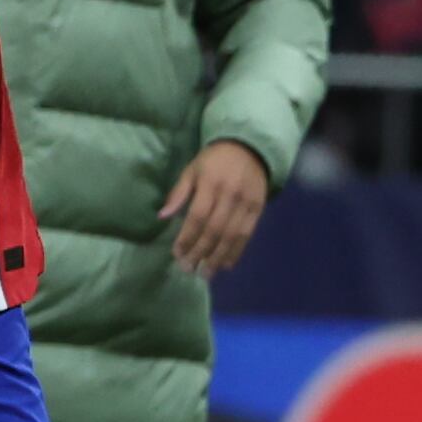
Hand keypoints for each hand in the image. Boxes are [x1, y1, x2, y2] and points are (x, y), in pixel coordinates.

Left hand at [160, 138, 273, 273]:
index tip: (177, 253)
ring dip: (217, 257)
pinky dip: (237, 251)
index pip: (197, 216)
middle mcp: (230, 195)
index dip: (187, 237)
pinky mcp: (258, 209)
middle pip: (214, 230)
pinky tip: (226, 264)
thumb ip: (179, 193)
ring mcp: (246, 203)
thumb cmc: (214, 160)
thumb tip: (163, 216)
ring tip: (206, 273)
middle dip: (200, 252)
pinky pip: (247, 234)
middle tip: (188, 268)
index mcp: (210, 183)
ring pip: (231, 236)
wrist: (250, 147)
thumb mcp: (192, 169)